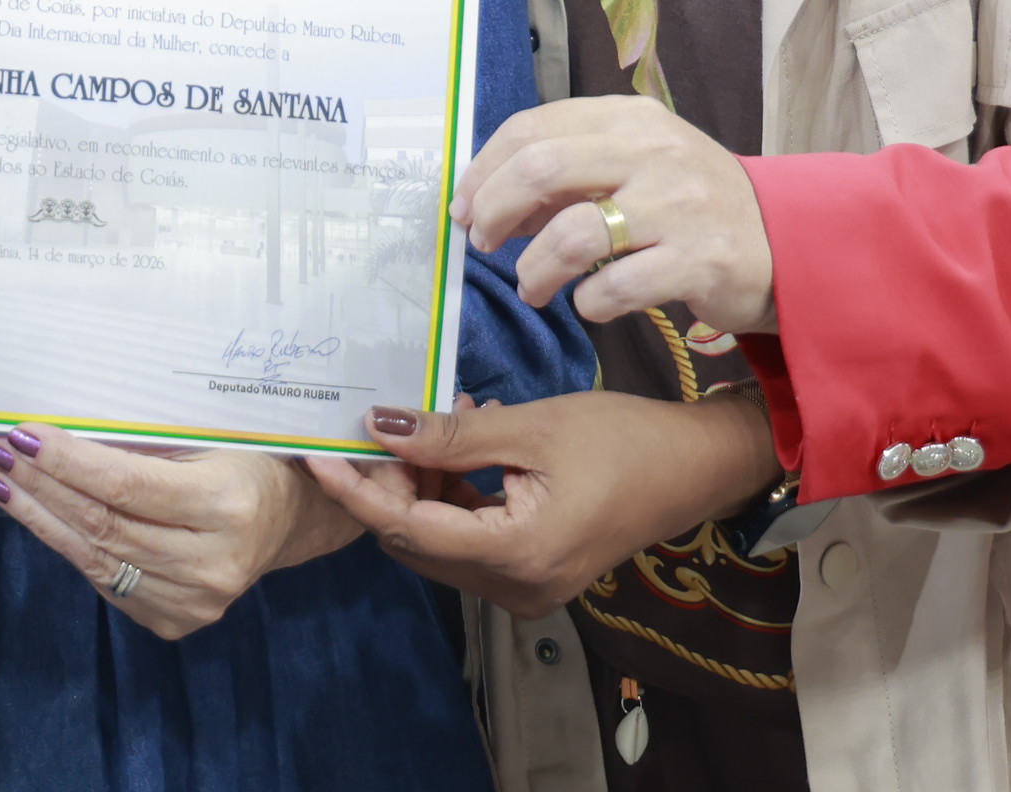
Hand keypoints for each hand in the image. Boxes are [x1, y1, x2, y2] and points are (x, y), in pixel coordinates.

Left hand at [0, 431, 361, 641]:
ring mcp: (194, 602)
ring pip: (97, 559)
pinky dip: (70, 546)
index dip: (67, 461)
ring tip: (0, 483)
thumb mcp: (205, 435)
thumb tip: (57, 431)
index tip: (23, 434)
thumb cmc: (242, 458)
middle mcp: (211, 564)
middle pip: (104, 525)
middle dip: (41, 487)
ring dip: (40, 518)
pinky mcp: (176, 621)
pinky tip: (40, 516)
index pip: (125, 485)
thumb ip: (140, 442)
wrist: (285, 519)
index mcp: (225, 506)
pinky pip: (107, 582)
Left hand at [304, 391, 779, 616]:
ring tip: (442, 424)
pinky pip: (470, 542)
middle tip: (387, 421)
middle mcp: (515, 588)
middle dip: (391, 484)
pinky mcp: (533, 576)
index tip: (316, 453)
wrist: (694, 469)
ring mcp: (525, 589)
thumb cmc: (623, 441)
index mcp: (515, 555)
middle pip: (418, 541)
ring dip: (424, 488)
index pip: (408, 528)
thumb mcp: (530, 428)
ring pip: (440, 542)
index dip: (356, 490)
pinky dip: (455, 498)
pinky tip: (466, 448)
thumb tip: (376, 427)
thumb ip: (449, 438)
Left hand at [456, 96, 777, 333]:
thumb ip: (568, 175)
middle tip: (482, 243)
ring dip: (535, 269)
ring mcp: (679, 207)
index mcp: (631, 119)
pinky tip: (589, 304)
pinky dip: (588, 303)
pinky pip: (616, 287)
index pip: (533, 128)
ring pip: (573, 234)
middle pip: (542, 168)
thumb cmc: (693, 204)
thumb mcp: (635, 166)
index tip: (463, 206)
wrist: (787, 242)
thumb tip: (486, 202)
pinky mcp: (699, 262)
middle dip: (493, 210)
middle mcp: (654, 152)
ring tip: (533, 287)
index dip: (483, 169)